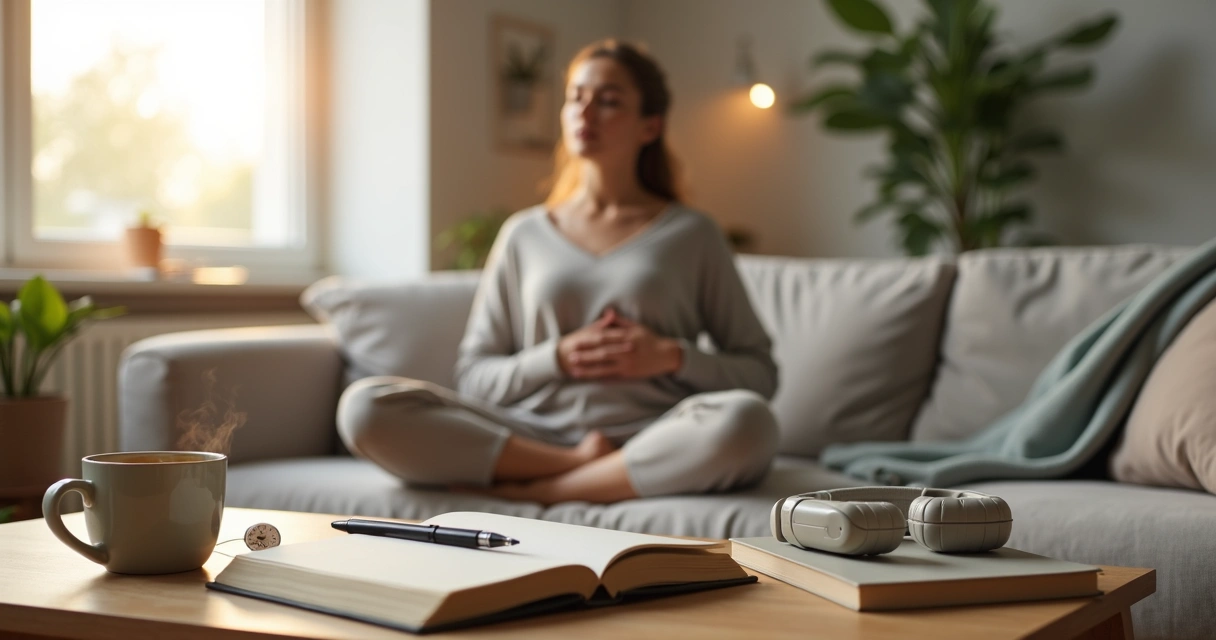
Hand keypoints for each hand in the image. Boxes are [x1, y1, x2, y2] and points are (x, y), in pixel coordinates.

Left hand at [557, 309, 682, 379]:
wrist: (666, 355)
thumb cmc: (650, 339)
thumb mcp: (636, 326)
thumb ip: (619, 321)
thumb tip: (607, 312)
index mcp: (626, 337)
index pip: (604, 338)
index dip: (589, 340)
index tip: (576, 341)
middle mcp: (626, 351)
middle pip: (602, 353)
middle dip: (585, 356)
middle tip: (570, 356)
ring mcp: (627, 364)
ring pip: (604, 367)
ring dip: (588, 369)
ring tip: (574, 371)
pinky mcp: (629, 375)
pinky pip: (612, 377)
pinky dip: (599, 378)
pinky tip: (589, 378)